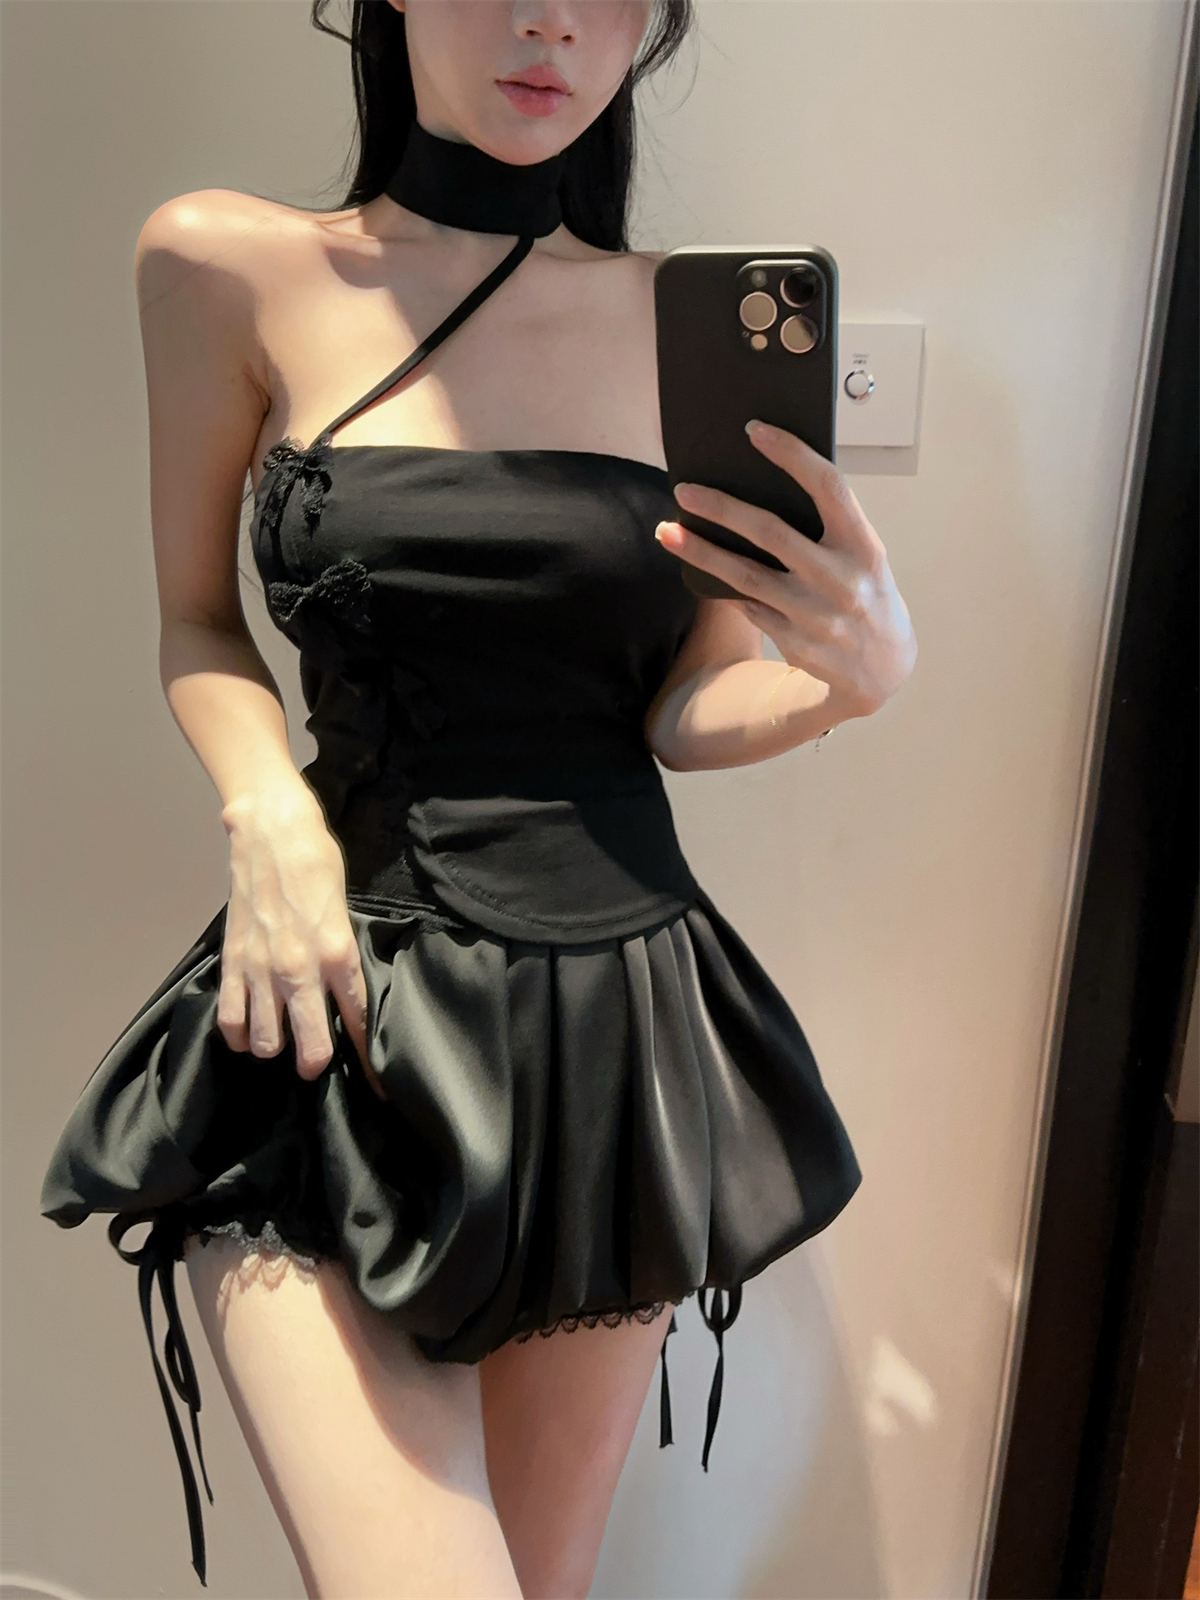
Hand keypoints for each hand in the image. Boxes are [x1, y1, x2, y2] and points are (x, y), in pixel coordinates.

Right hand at [216, 786, 385, 1100]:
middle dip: (317, 1063)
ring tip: (281, 1037)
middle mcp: (301, 970)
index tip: (377, 1086)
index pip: (359, 1022)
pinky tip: (248, 1030)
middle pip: (311, 1047)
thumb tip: (345, 994)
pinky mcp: (233, 963)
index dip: (368, 1060)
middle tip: (317, 1060)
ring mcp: (262, 970)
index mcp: (339, 954)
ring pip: (267, 1043)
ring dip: (276, 1047)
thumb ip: (344, 958)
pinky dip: (239, 1034)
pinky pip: (231, 1022)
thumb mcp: (345, 911)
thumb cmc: (316, 864)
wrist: (271, 833)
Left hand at [656, 419, 916, 719]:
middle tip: (683, 490)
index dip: (792, 455)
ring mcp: (816, 615)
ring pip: (745, 576)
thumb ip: (828, 525)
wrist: (883, 666)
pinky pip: (749, 606)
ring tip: (667, 531)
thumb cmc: (865, 591)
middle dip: (721, 508)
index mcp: (863, 545)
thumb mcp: (864, 554)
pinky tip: (706, 570)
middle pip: (770, 533)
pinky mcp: (795, 642)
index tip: (755, 431)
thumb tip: (762, 485)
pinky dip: (728, 587)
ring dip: (701, 552)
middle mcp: (841, 579)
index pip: (828, 487)